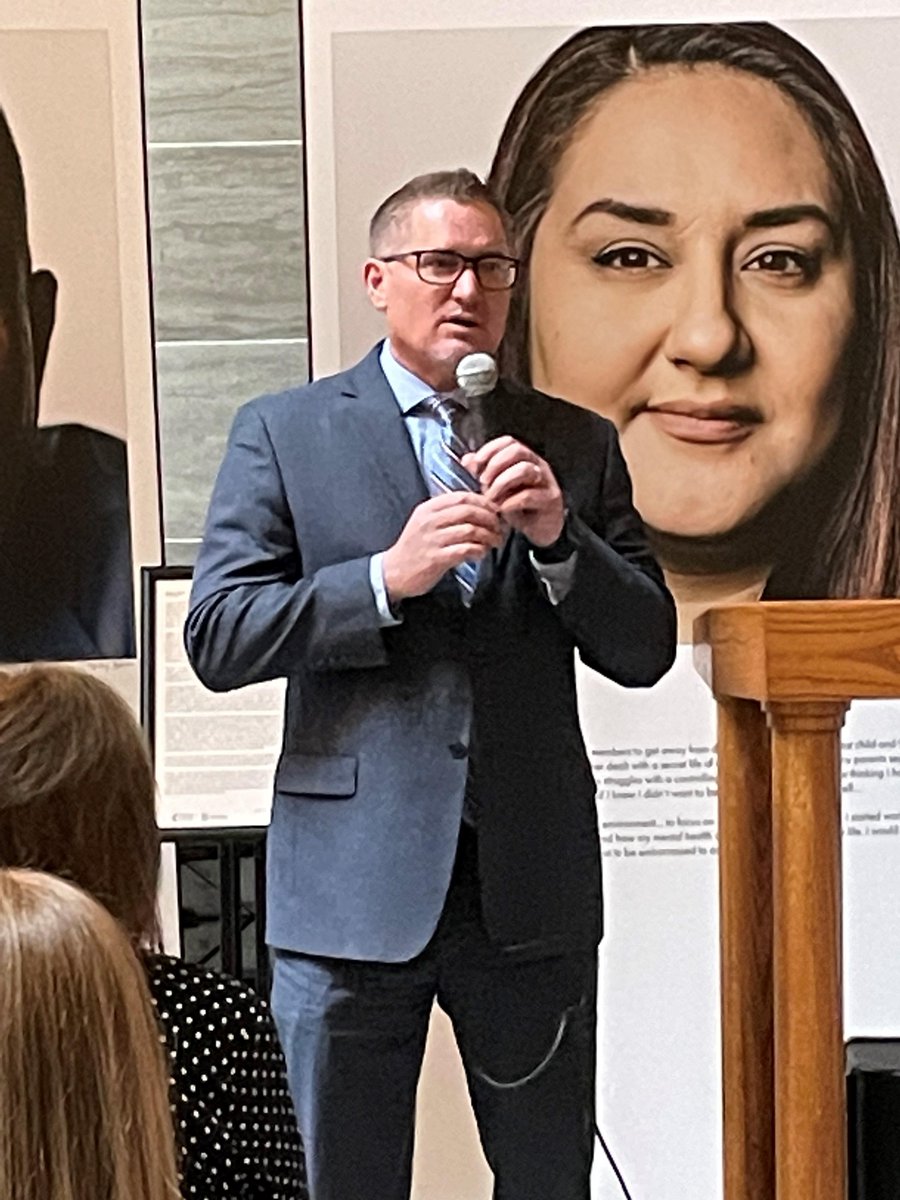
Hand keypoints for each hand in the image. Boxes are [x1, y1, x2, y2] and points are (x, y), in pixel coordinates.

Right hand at [382, 492, 503, 602]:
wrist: (393, 572)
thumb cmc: (414, 547)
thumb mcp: (425, 523)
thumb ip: (446, 513)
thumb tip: (478, 507)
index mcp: (428, 509)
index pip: (462, 497)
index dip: (484, 503)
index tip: (495, 512)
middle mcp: (429, 521)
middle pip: (469, 511)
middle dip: (490, 519)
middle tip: (500, 528)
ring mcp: (432, 540)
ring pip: (470, 530)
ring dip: (489, 536)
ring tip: (495, 542)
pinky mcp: (435, 559)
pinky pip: (465, 550)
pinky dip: (479, 550)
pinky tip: (481, 554)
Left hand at [462, 436, 564, 546]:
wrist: (540, 528)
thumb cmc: (518, 504)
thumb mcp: (497, 487)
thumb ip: (484, 472)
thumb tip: (467, 459)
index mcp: (525, 458)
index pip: (508, 442)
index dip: (490, 449)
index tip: (475, 465)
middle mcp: (538, 465)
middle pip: (518, 451)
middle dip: (495, 464)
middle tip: (482, 482)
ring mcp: (546, 481)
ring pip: (525, 470)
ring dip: (502, 483)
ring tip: (491, 497)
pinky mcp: (550, 500)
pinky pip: (530, 495)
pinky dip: (511, 502)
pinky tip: (501, 509)